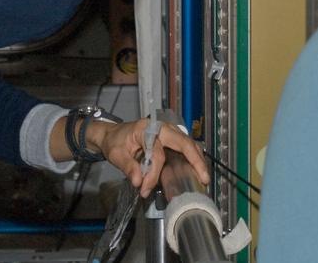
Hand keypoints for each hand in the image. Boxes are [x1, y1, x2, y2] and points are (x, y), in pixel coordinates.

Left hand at [88, 118, 211, 197]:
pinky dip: (193, 158)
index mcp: (147, 129)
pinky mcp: (171, 139)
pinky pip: (185, 147)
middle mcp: (162, 128)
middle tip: (203, 179)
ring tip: (204, 177)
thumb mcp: (116, 154)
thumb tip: (139, 182)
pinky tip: (197, 170)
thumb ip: (128, 167)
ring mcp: (168, 132)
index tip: (145, 189)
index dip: (153, 174)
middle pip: (183, 143)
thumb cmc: (115, 142)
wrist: (113, 134)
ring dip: (197, 159)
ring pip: (188, 144)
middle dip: (195, 161)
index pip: (157, 154)